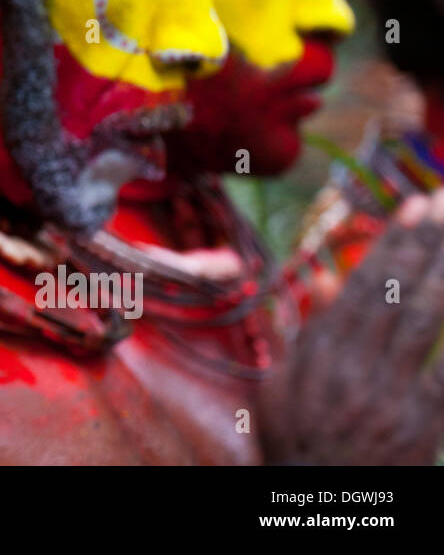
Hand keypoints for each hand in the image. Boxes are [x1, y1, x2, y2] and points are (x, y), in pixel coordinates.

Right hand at [259, 190, 443, 464]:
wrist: (318, 497)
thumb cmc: (295, 437)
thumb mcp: (281, 382)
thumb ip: (308, 328)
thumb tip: (325, 276)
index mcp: (318, 351)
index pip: (362, 283)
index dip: (392, 242)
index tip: (414, 208)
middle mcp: (353, 365)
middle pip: (397, 291)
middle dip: (424, 244)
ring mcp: (389, 393)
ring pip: (425, 320)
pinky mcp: (421, 422)